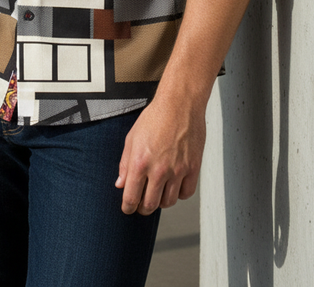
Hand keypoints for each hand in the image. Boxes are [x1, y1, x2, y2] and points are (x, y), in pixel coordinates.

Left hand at [115, 93, 205, 214]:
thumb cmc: (155, 117)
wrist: (179, 104)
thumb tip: (121, 184)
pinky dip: (179, 194)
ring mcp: (177, 171)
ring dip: (161, 201)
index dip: (128, 208)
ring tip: (158, 192)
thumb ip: (124, 163)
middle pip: (150, 205)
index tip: (128, 208)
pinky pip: (185, 194)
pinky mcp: (192, 168)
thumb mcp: (132, 138)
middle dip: (143, 208)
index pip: (131, 198)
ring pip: (168, 202)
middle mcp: (158, 170)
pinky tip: (174, 185)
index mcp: (140, 162)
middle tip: (142, 204)